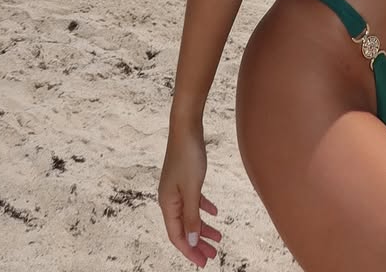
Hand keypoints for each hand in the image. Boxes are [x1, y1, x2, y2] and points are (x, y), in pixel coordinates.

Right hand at [158, 127, 220, 264]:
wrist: (186, 127)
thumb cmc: (188, 156)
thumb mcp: (192, 189)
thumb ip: (191, 217)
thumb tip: (191, 242)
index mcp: (167, 204)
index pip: (177, 236)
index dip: (190, 251)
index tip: (204, 262)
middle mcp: (169, 199)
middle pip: (183, 228)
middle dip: (198, 243)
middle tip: (213, 255)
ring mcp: (177, 189)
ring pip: (190, 215)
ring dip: (203, 228)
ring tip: (218, 237)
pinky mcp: (185, 179)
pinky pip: (194, 200)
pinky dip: (203, 208)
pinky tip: (215, 212)